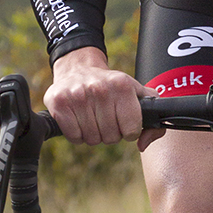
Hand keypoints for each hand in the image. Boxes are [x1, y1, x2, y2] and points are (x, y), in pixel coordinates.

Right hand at [44, 46, 161, 151]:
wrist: (78, 68)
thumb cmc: (111, 86)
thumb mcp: (136, 92)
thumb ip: (152, 115)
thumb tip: (143, 144)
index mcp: (122, 86)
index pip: (132, 129)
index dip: (130, 130)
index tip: (125, 122)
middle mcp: (100, 90)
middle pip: (112, 137)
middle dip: (111, 133)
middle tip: (106, 118)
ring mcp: (78, 96)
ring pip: (93, 139)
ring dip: (94, 134)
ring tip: (93, 117)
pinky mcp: (59, 103)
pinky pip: (75, 137)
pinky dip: (78, 134)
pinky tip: (79, 119)